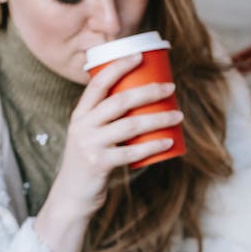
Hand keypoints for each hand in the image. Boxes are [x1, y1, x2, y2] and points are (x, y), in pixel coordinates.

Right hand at [52, 55, 183, 217]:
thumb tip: (144, 107)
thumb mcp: (90, 136)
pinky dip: (153, 146)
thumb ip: (107, 122)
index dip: (118, 67)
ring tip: (178, 116)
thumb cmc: (89, 163)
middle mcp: (82, 126)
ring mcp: (90, 145)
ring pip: (130, 126)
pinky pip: (132, 152)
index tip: (139, 55)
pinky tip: (169, 141)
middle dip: (148, 92)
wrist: (72, 195)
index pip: (97, 83)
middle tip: (170, 88)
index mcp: (80, 114)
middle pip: (119, 101)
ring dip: (158, 118)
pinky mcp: (99, 164)